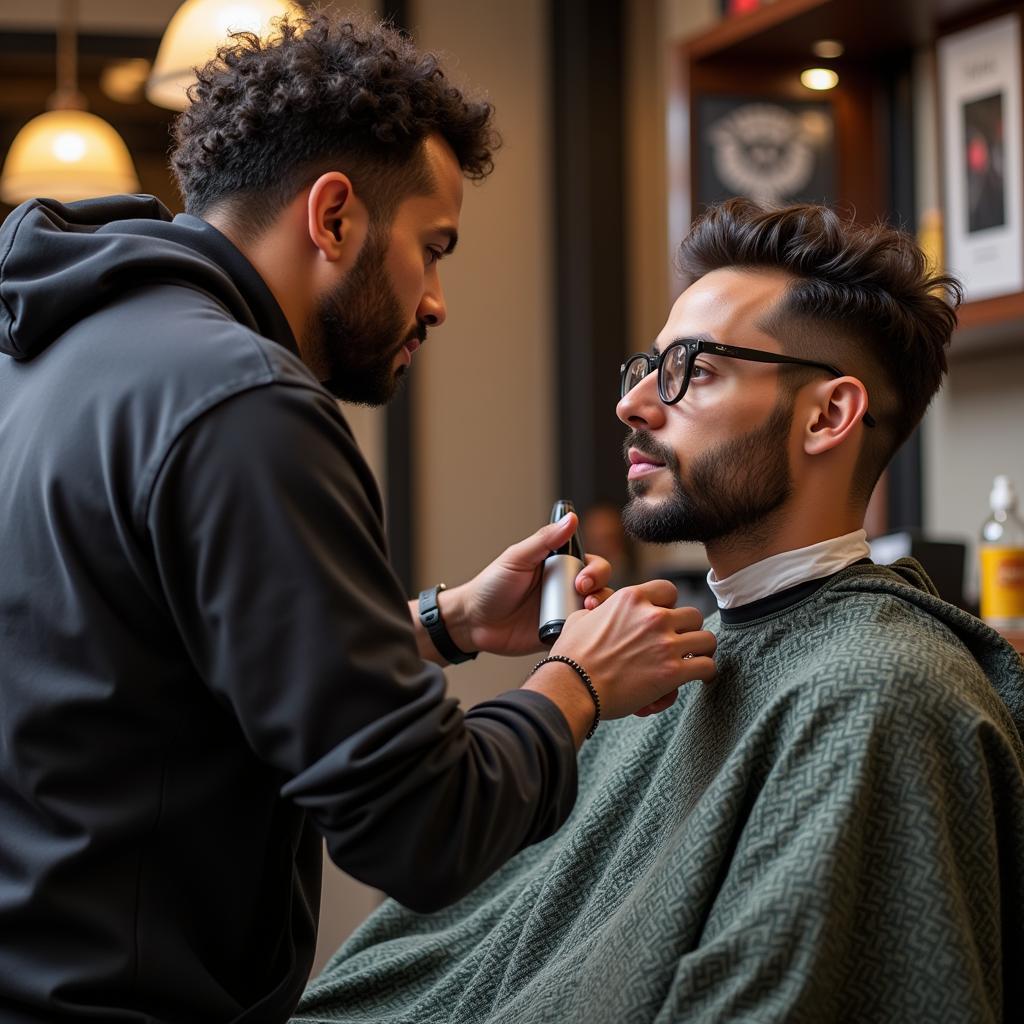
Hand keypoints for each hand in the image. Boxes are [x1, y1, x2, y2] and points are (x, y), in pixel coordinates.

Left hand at [442, 513, 611, 656]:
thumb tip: (571, 518)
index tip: (583, 578)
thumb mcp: (517, 558)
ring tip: (585, 613)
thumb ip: (544, 540)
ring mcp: (563, 611)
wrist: (474, 622)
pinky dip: (586, 633)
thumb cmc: (491, 585)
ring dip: (598, 612)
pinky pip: (581, 634)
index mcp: (558, 566)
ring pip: (596, 612)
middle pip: (600, 587)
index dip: (595, 570)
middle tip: (583, 595)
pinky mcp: (558, 633)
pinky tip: (579, 632)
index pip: (591, 563)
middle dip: (599, 590)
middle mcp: (565, 588)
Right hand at [547, 580, 714, 719]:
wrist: (572, 686)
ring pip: (706, 639)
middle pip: (692, 615)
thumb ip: (599, 609)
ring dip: (701, 651)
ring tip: (695, 660)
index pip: (669, 591)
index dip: (670, 606)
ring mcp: (665, 643)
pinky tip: (700, 678)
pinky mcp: (673, 671)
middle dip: (688, 630)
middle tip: (681, 643)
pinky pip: (707, 666)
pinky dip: (706, 673)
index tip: (666, 620)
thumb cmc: (571, 656)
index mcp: (632, 598)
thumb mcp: (580, 619)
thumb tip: (596, 607)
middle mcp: (653, 616)